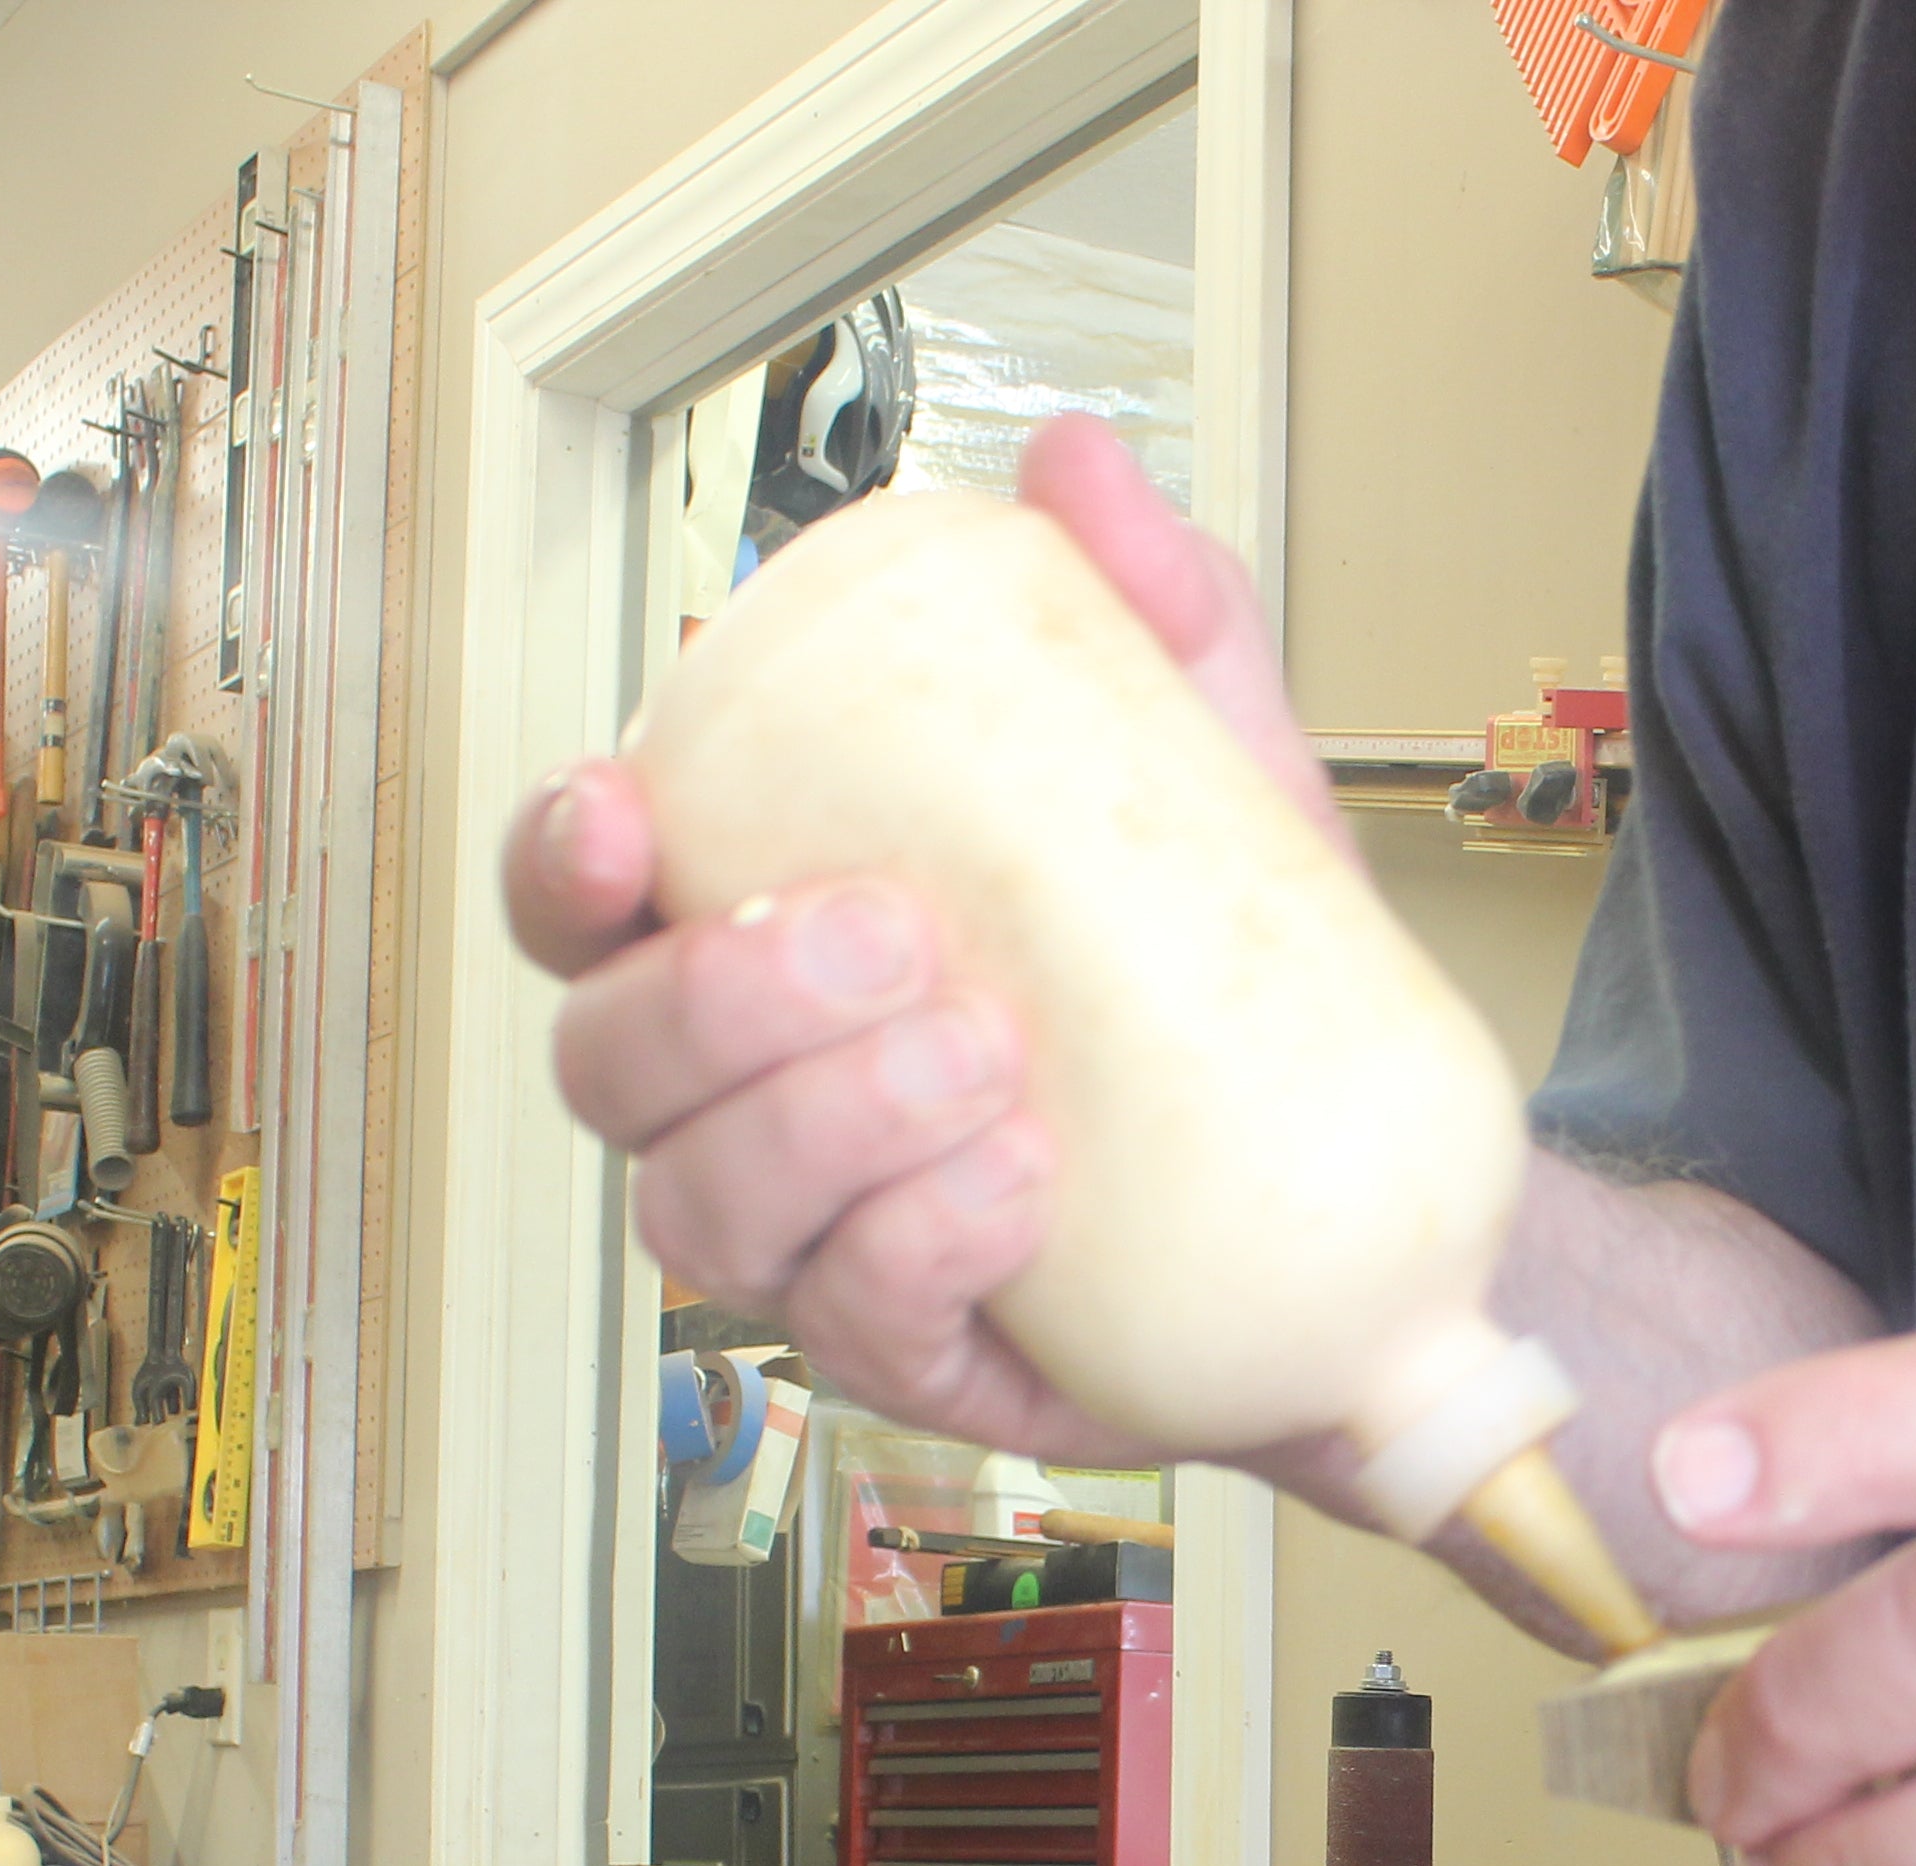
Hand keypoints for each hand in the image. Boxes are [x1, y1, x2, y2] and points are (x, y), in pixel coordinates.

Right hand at [498, 421, 1341, 1456]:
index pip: (581, 905)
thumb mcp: (1200, 774)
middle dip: (716, 999)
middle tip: (887, 934)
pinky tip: (1020, 1183)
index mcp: (755, 937)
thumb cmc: (1221, 984)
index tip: (619, 812)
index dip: (558, 859)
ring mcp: (812, 1241)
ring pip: (704, 1206)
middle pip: (609, 1062)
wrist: (1356, 1190)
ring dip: (824, 1125)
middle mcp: (744, 1099)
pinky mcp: (910, 1355)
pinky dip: (920, 1243)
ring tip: (988, 1056)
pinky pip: (853, 1319)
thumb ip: (1137, 615)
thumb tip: (1073, 461)